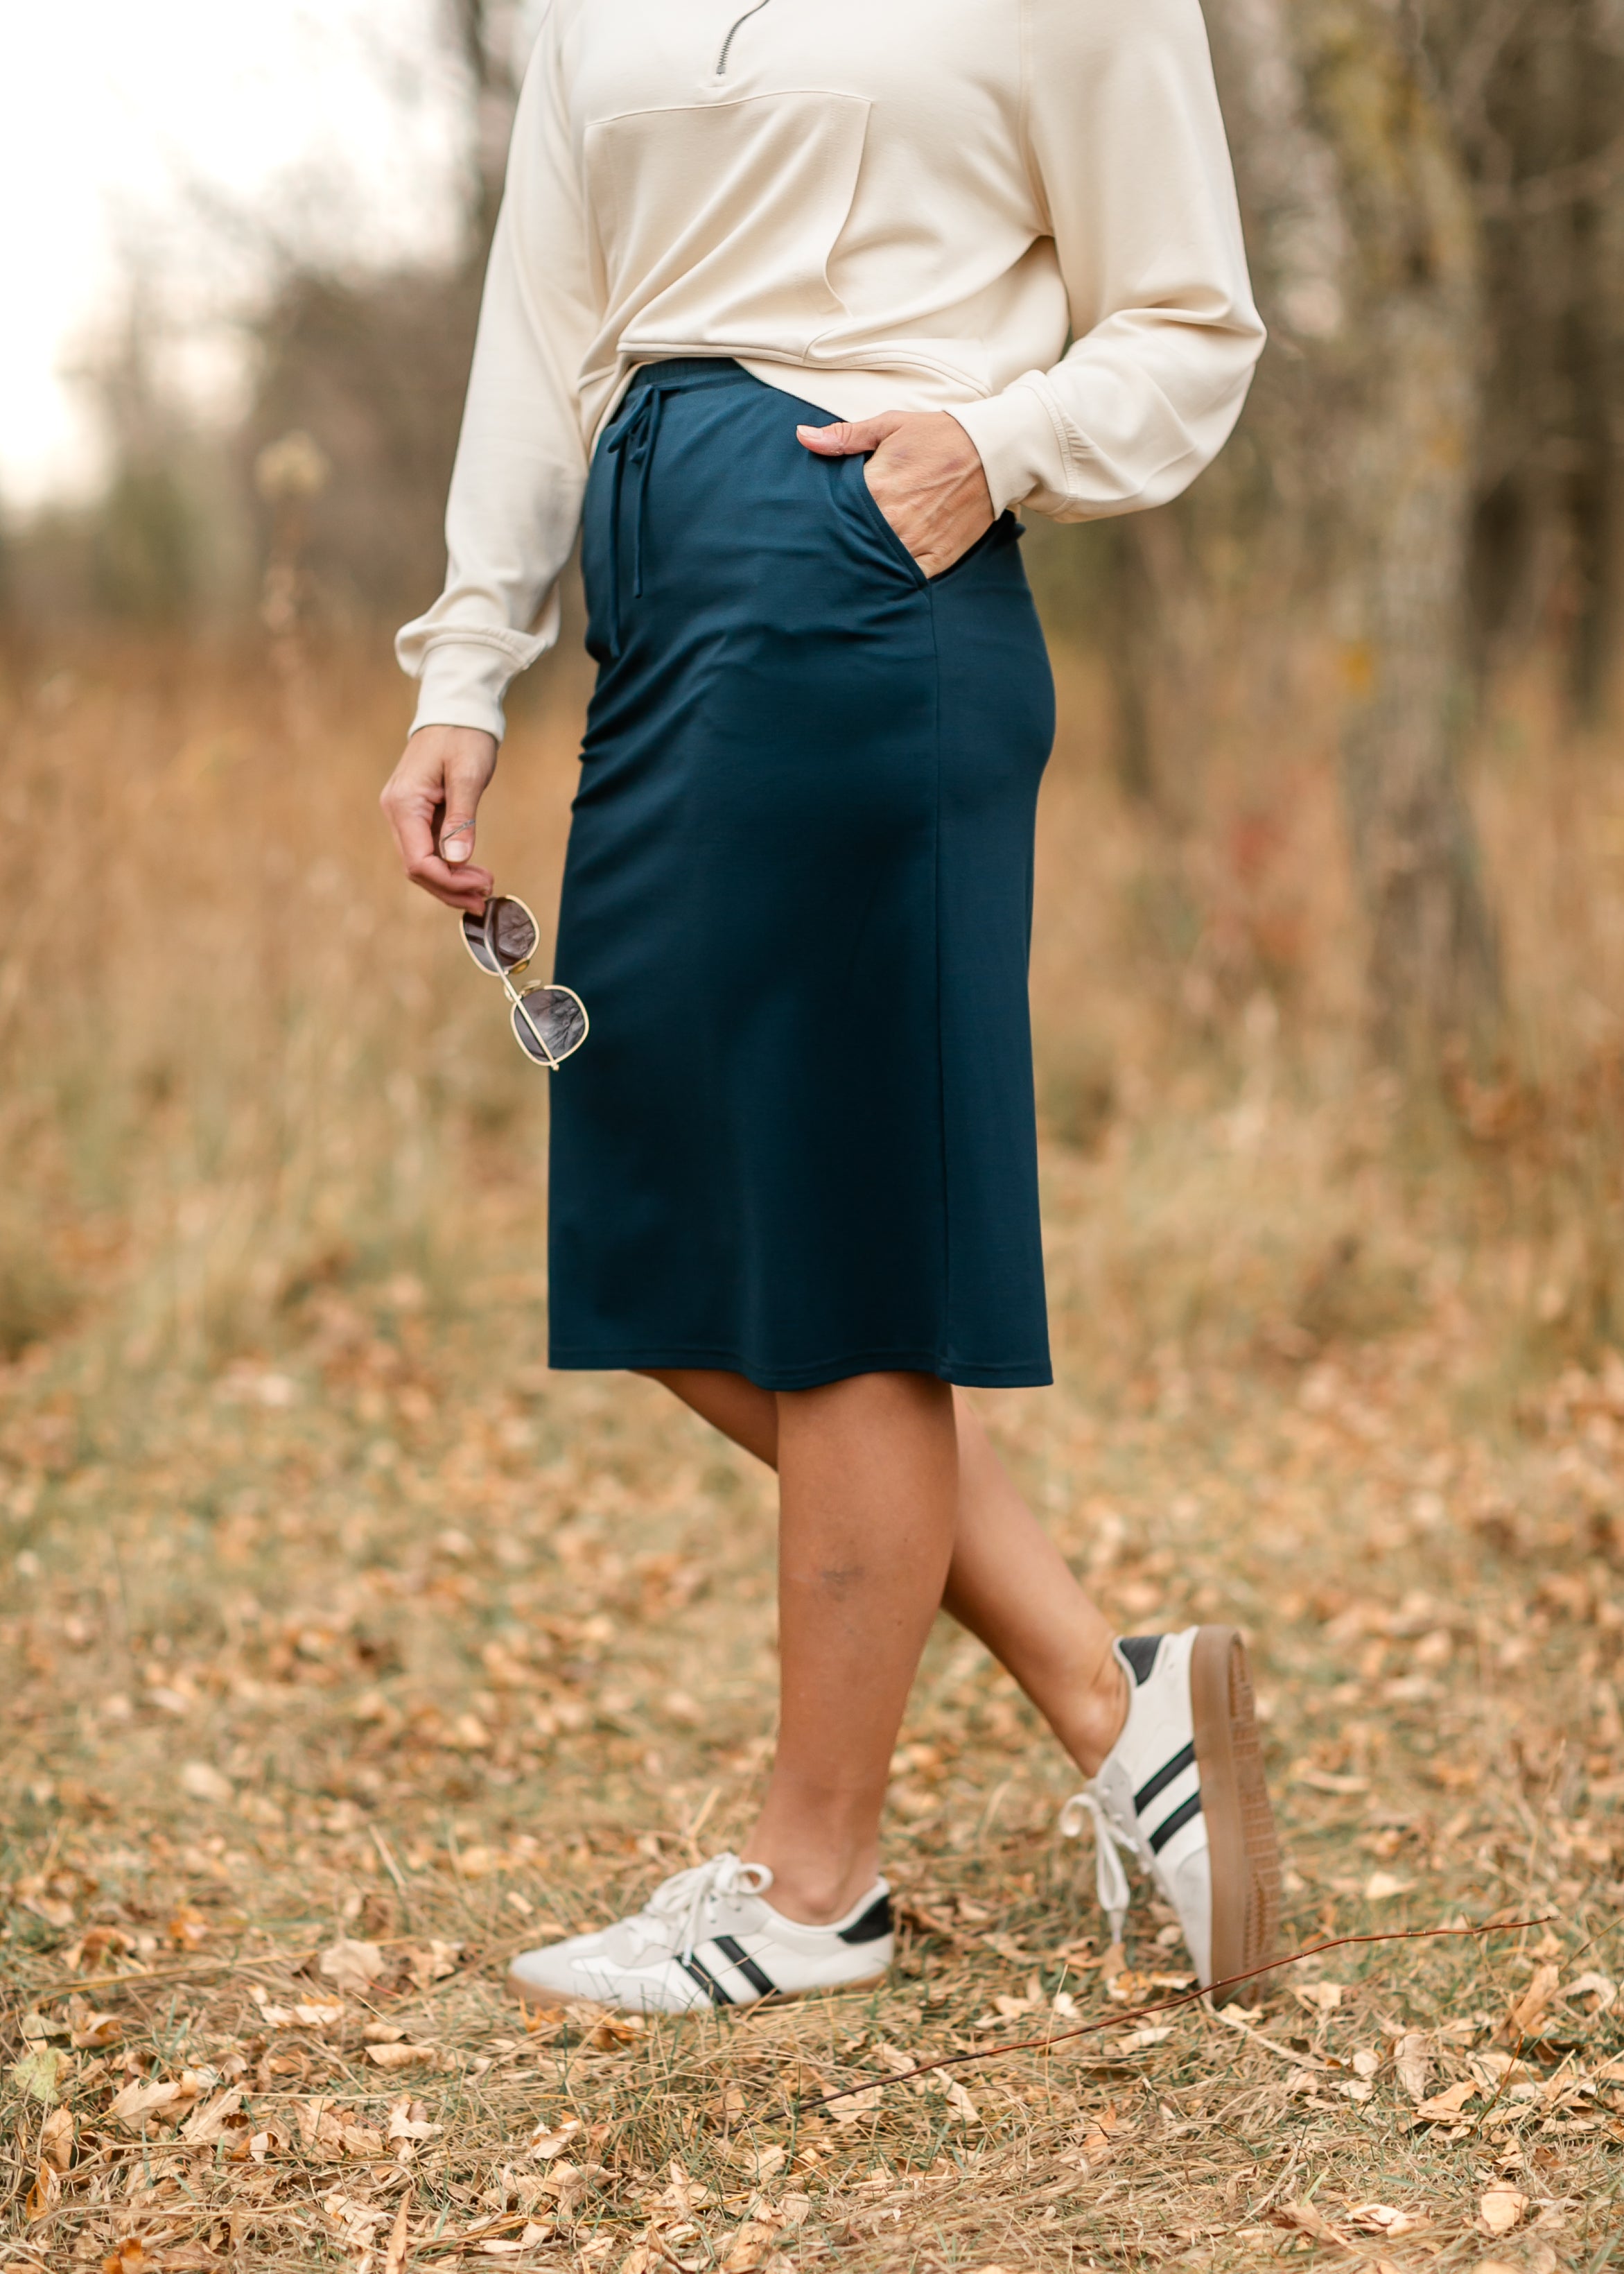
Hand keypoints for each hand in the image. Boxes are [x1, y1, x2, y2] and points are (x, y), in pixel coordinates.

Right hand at [379, 724, 498, 911]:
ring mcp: (404, 813)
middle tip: (485, 899)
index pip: (418, 861)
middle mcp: (396, 811)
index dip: (449, 882)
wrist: (456, 710)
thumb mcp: (468, 774)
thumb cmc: (464, 736)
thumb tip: (456, 861)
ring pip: (422, 862)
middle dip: (450, 888)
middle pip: (417, 868)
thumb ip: (461, 818)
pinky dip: (448, 866)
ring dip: (450, 881)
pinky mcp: (417, 813)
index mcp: (404, 803)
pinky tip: (470, 873)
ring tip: (483, 889)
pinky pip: (428, 849)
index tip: (482, 887)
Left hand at [797, 410, 993, 577]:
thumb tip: (803, 436)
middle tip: (819, 553)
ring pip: (877, 565)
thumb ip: (845, 437)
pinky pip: (907, 578)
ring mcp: (917, 543)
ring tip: (844, 569)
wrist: (993, 452)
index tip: (809, 524)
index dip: (821, 520)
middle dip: (838, 545)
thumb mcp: (890, 426)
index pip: (835, 513)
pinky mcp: (937, 558)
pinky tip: (880, 577)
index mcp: (877, 487)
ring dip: (863, 565)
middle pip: (852, 543)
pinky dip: (894, 578)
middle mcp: (894, 520)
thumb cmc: (938, 436)